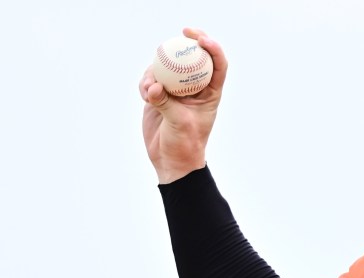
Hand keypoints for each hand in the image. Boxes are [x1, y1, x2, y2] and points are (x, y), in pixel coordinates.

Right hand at [140, 28, 227, 183]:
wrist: (170, 160)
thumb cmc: (185, 144)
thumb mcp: (180, 123)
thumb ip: (166, 103)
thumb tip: (154, 87)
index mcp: (210, 93)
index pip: (217, 65)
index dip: (213, 48)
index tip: (202, 39)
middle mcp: (194, 88)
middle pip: (194, 58)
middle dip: (189, 41)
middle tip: (182, 32)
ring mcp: (175, 90)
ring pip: (167, 67)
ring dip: (157, 71)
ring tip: (151, 89)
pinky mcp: (158, 95)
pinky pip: (150, 80)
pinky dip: (146, 84)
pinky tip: (145, 95)